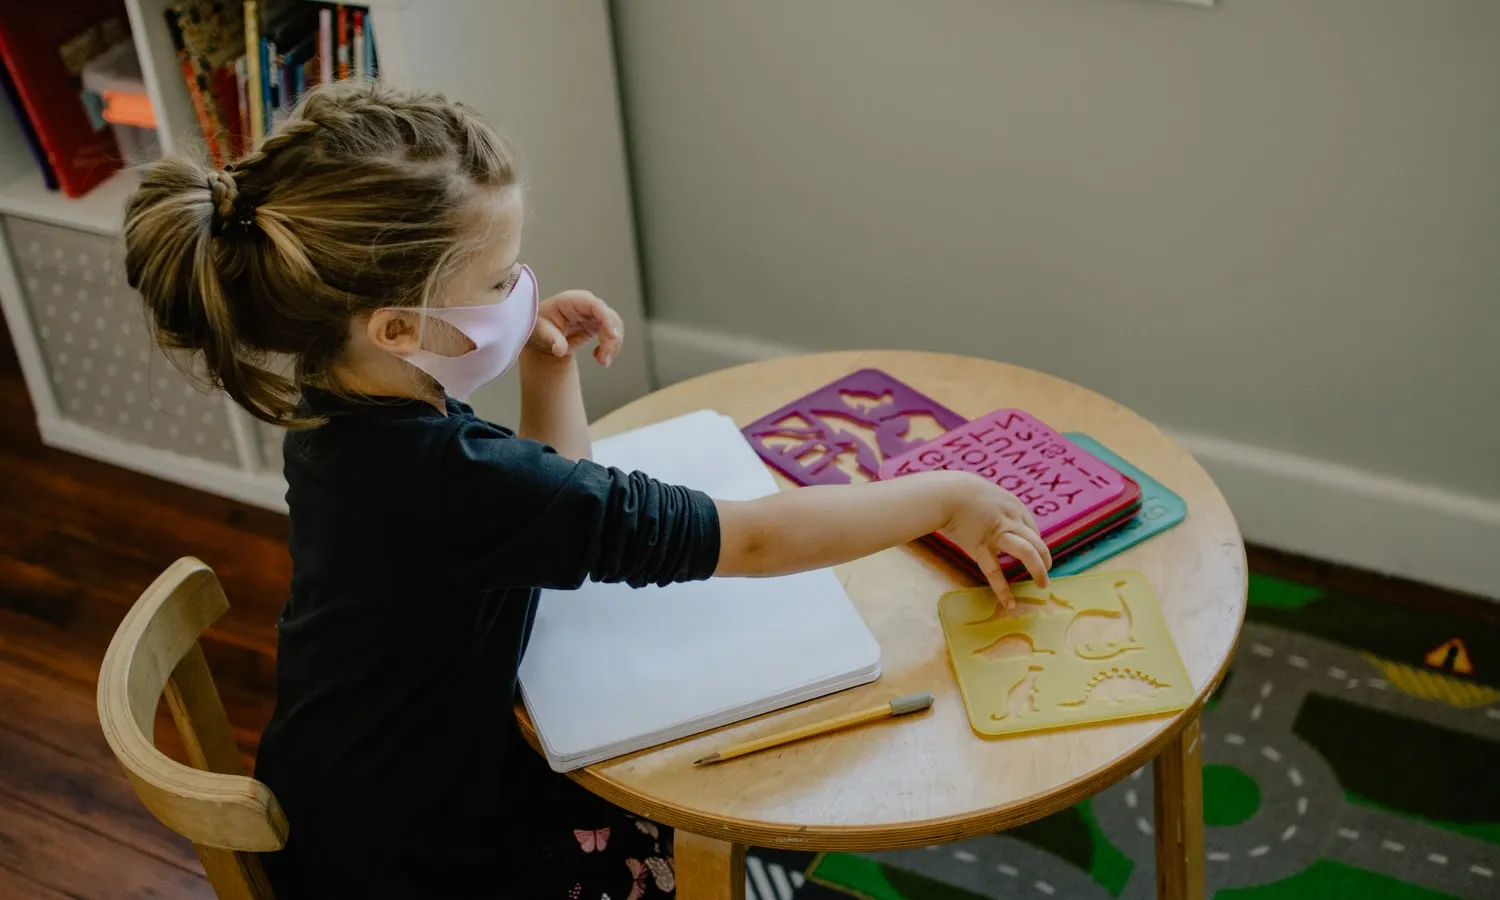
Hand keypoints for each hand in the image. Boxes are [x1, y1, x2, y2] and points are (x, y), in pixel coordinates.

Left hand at [528, 291, 624, 365]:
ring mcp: (594, 314)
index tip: (612, 336)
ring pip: (615, 326)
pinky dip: (610, 348)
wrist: (541, 335)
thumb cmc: (539, 327)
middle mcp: (587, 305)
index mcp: (572, 301)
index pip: (595, 305)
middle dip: (611, 340)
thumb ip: (552, 340)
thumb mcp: (540, 332)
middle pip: (609, 317)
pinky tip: (598, 357)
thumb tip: (559, 350)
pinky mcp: (598, 325)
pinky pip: (612, 334)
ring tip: (603, 362)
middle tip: (604, 361)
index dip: (606, 319)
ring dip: (613, 346)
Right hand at [939, 475, 1051, 607]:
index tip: (1034, 554)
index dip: (1036, 543)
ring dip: (1038, 569)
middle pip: (1037, 541)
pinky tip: (1010, 603)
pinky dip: (1003, 589)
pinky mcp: (980, 547)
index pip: (1033, 528)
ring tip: (1043, 585)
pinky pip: (994, 571)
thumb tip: (997, 517)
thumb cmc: (960, 490)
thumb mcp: (987, 493)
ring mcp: (997, 534)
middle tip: (1047, 572)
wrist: (943, 493)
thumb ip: (997, 507)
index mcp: (1014, 506)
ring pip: (1027, 552)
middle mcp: (1011, 519)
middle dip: (1044, 558)